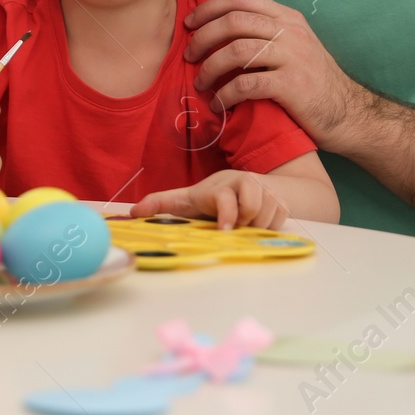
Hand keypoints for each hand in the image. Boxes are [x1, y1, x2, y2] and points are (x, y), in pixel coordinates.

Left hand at [131, 169, 289, 229]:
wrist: (243, 185)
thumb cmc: (210, 196)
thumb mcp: (185, 200)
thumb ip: (160, 203)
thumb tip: (133, 211)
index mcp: (220, 186)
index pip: (225, 197)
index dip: (226, 214)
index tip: (224, 231)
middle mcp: (244, 182)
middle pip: (254, 205)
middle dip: (245, 221)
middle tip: (235, 226)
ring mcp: (265, 189)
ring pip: (269, 214)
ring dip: (258, 225)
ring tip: (244, 224)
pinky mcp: (281, 198)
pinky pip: (282, 218)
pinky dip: (271, 225)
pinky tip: (258, 223)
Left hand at [185, 0, 370, 150]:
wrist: (349, 115)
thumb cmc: (313, 83)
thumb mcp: (294, 46)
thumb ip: (266, 34)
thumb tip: (218, 29)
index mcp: (288, 19)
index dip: (209, 8)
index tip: (189, 23)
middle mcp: (290, 32)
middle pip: (234, 21)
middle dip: (203, 37)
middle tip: (188, 56)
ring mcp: (293, 58)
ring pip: (237, 50)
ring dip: (210, 67)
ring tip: (200, 83)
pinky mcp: (292, 86)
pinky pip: (247, 84)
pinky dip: (225, 94)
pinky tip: (218, 104)